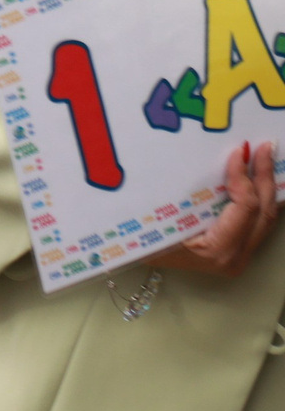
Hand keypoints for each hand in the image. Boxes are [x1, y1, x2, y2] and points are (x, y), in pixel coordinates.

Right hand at [151, 141, 277, 277]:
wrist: (141, 263)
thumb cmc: (145, 246)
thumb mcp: (160, 219)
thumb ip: (185, 196)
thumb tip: (201, 159)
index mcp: (218, 249)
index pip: (245, 207)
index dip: (244, 178)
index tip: (239, 152)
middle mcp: (236, 255)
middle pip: (264, 209)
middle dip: (265, 176)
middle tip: (264, 147)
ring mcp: (242, 254)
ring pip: (268, 215)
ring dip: (268, 185)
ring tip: (266, 158)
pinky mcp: (241, 250)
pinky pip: (260, 220)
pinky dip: (263, 197)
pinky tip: (262, 180)